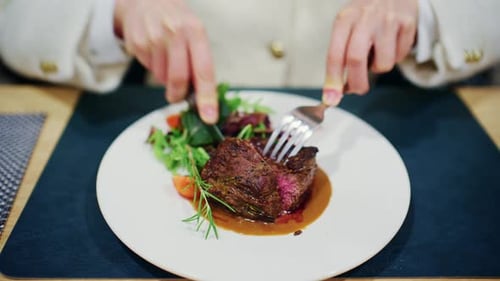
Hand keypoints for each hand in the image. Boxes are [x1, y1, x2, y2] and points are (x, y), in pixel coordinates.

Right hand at [114, 0, 217, 123]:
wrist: (147, 1)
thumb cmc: (178, 22)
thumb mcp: (196, 33)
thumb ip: (200, 62)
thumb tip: (203, 97)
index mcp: (196, 31)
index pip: (204, 71)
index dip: (207, 97)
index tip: (209, 117)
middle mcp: (175, 33)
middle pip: (178, 79)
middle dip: (179, 94)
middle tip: (178, 96)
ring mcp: (153, 37)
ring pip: (161, 77)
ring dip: (166, 78)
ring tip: (167, 59)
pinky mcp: (137, 43)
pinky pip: (148, 69)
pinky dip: (154, 67)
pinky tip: (155, 52)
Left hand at [323, 0, 417, 105]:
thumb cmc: (364, 15)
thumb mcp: (347, 27)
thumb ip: (341, 56)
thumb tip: (336, 91)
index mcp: (344, 20)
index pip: (335, 55)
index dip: (332, 81)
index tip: (331, 99)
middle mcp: (364, 18)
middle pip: (356, 60)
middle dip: (356, 83)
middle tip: (358, 90)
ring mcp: (387, 20)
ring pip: (383, 63)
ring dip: (378, 68)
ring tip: (377, 54)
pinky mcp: (407, 23)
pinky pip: (400, 56)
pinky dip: (395, 57)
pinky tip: (391, 43)